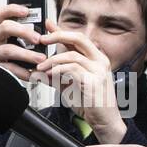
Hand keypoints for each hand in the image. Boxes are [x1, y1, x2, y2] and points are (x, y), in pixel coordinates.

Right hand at [0, 4, 46, 82]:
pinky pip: (9, 69)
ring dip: (27, 54)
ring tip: (41, 58)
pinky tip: (34, 75)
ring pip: (8, 50)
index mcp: (1, 32)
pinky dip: (24, 72)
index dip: (13, 9)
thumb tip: (49, 23)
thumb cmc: (14, 61)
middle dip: (24, 31)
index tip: (26, 11)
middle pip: (5, 27)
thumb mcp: (22, 44)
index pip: (1, 14)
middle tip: (38, 39)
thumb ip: (36, 34)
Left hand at [34, 21, 126, 142]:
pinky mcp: (93, 81)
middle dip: (58, 35)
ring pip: (71, 55)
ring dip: (52, 60)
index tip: (48, 25)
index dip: (62, 30)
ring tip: (41, 68)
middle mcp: (100, 61)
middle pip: (79, 38)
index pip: (79, 38)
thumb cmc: (91, 104)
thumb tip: (42, 66)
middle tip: (43, 39)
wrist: (105, 121)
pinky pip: (72, 69)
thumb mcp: (71, 84)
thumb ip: (59, 73)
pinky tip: (50, 75)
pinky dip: (58, 71)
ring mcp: (98, 70)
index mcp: (97, 58)